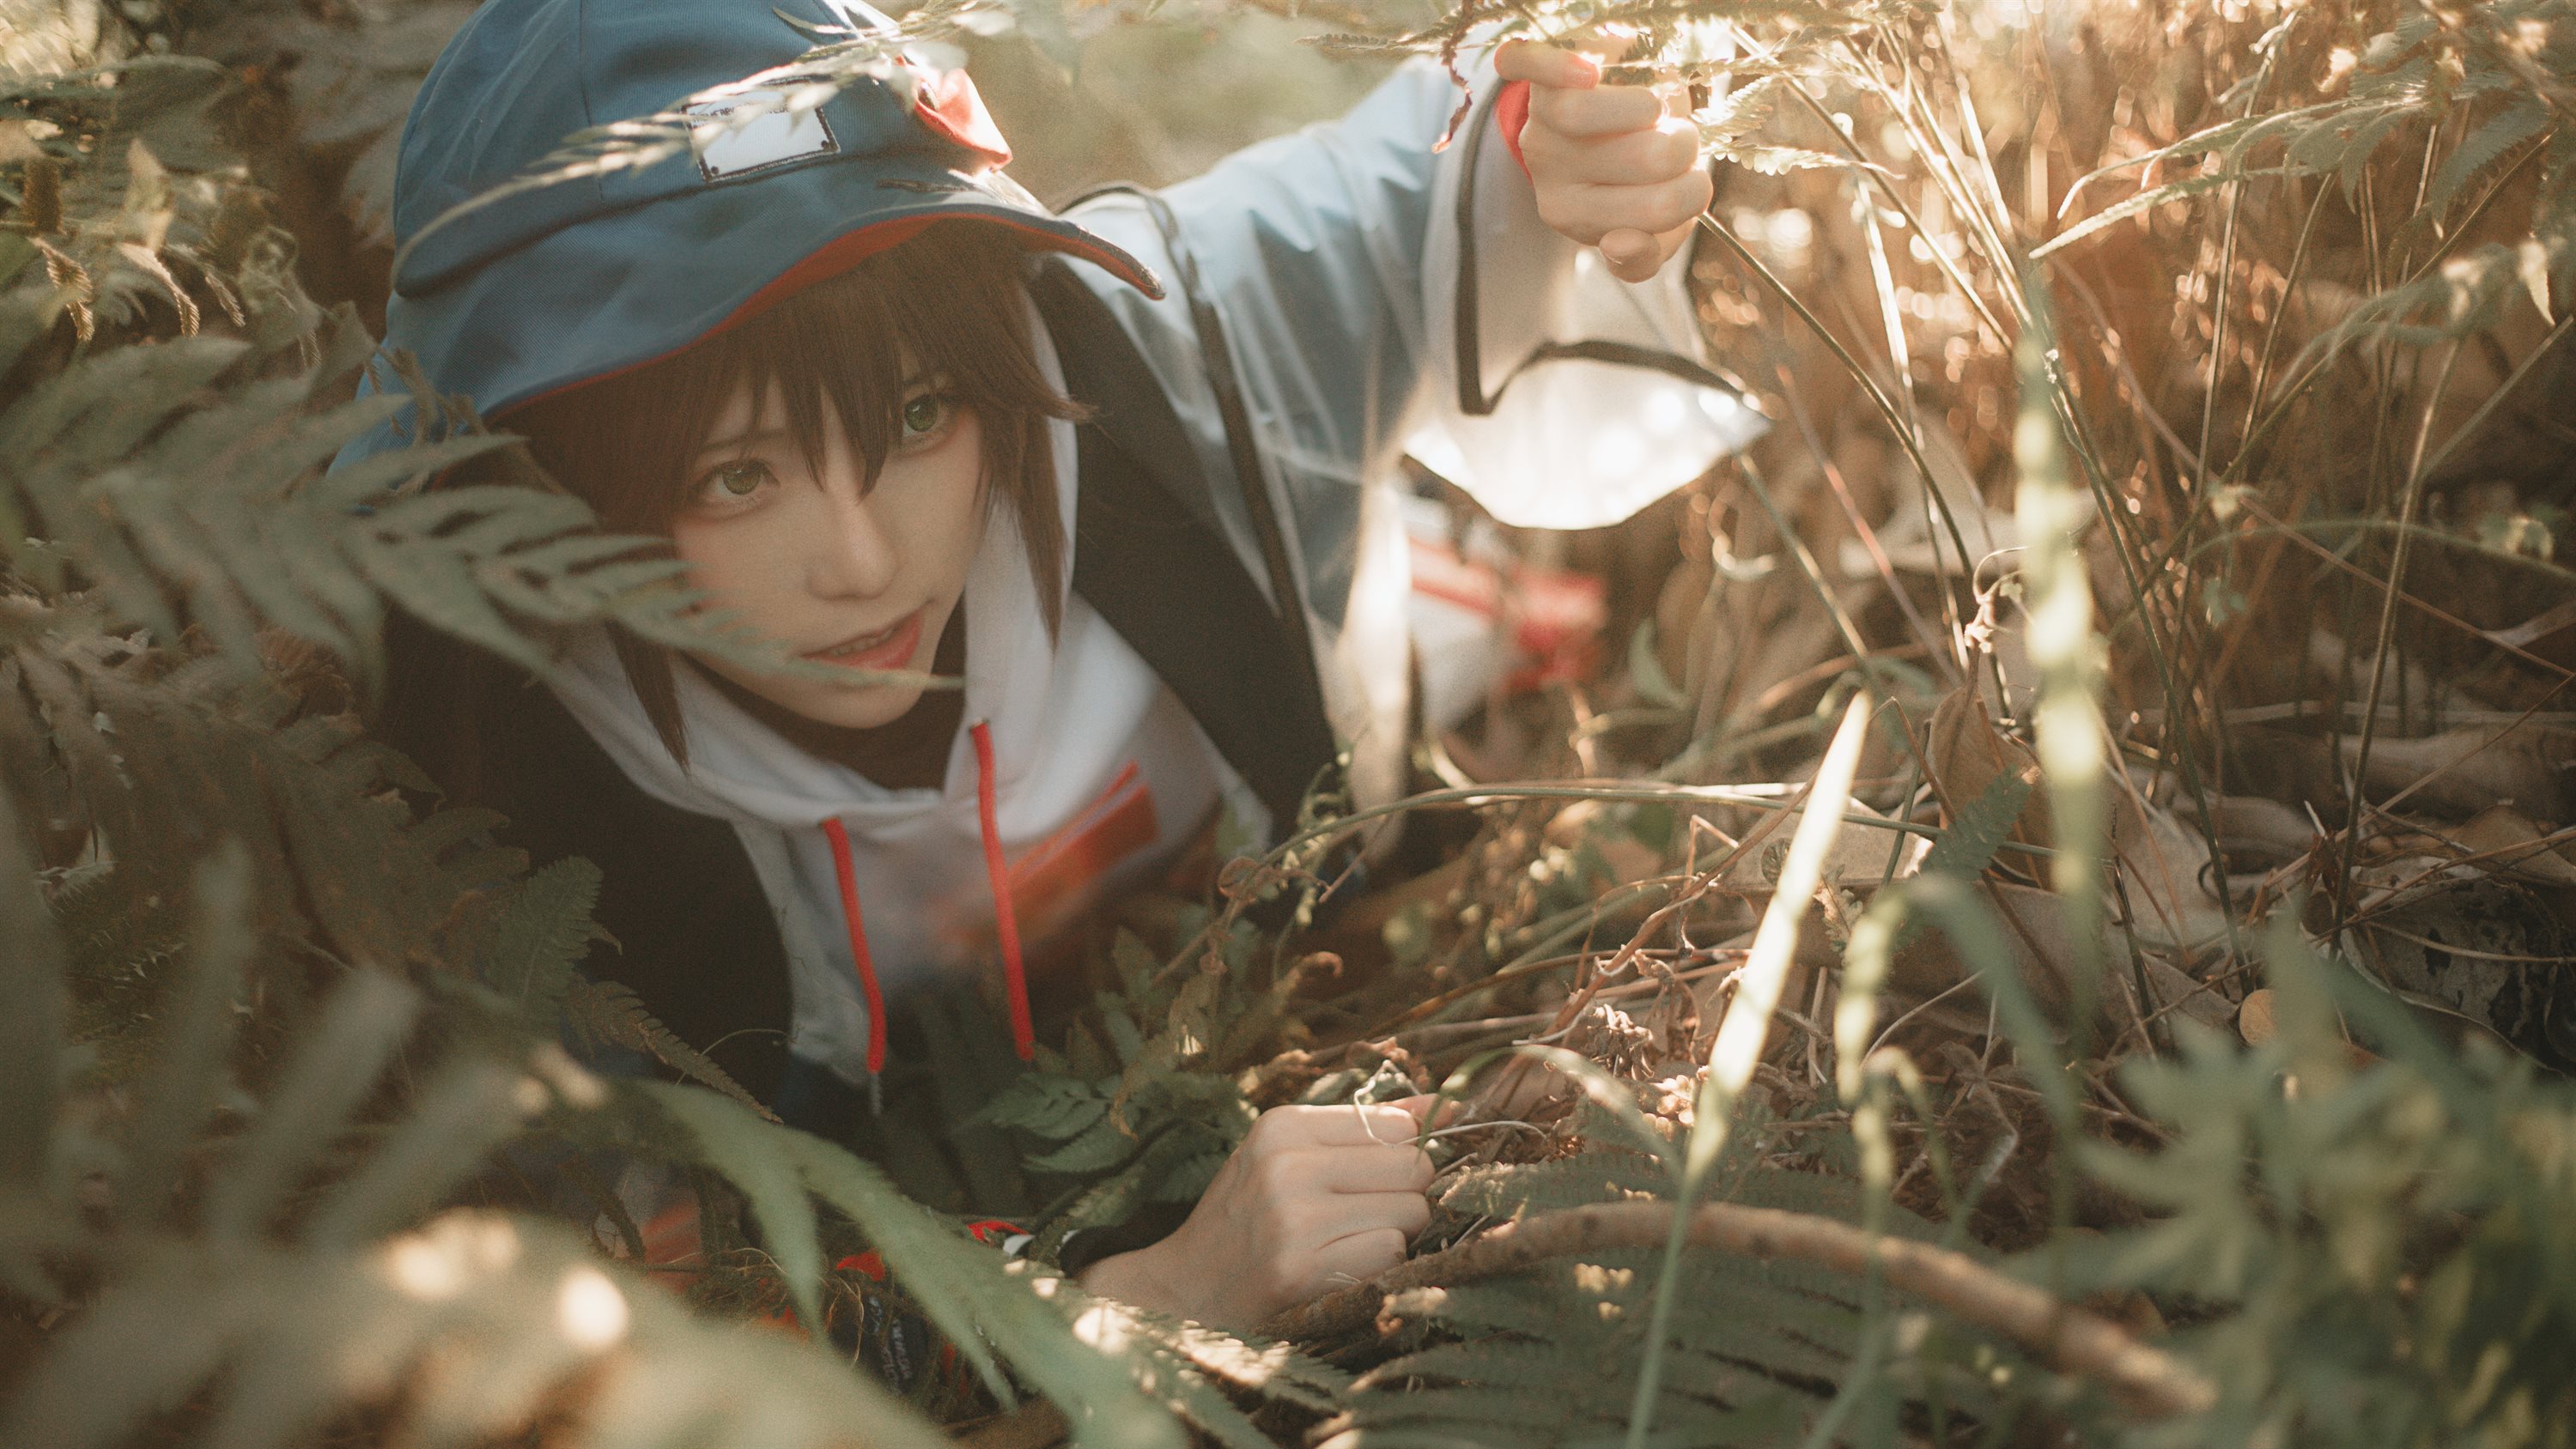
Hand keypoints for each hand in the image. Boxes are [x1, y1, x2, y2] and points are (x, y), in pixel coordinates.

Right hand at [1074, 1097, 1435, 1329]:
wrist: (1186, 1287)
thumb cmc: (1249, 1213)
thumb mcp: (1290, 1153)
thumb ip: (1369, 1125)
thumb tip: (1450, 1103)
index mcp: (1281, 1126)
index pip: (1396, 1126)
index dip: (1403, 1155)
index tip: (1377, 1178)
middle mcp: (1285, 1165)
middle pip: (1413, 1168)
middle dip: (1405, 1194)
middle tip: (1363, 1214)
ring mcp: (1292, 1219)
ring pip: (1411, 1213)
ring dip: (1395, 1232)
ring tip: (1347, 1240)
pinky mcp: (1301, 1269)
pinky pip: (1390, 1255)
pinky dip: (1378, 1265)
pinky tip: (1339, 1266)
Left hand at [1495, 34, 1711, 282]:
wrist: (1607, 111)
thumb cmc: (1637, 171)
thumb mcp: (1653, 225)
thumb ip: (1647, 254)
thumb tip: (1618, 244)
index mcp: (1580, 219)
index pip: (1659, 209)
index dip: (1693, 186)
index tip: (1688, 176)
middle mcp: (1552, 179)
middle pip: (1642, 158)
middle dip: (1681, 143)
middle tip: (1676, 136)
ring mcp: (1539, 128)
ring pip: (1579, 114)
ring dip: (1646, 103)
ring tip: (1654, 107)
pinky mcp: (1534, 81)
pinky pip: (1528, 67)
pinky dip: (1558, 64)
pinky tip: (1590, 72)